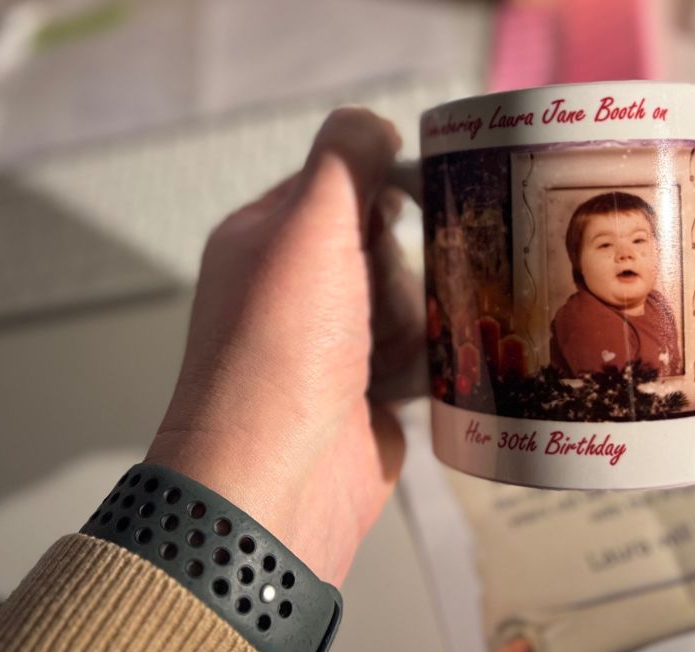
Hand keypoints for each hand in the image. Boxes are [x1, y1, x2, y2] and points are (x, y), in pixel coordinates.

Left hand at [145, 109, 424, 586]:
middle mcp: (298, 288)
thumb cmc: (283, 353)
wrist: (281, 483)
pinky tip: (412, 379)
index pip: (343, 181)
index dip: (385, 187)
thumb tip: (377, 125)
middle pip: (390, 241)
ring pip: (413, 296)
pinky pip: (424, 350)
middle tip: (371, 303)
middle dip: (398, 268)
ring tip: (384, 356)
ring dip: (414, 319)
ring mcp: (334, 343)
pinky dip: (427, 361)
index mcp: (267, 239)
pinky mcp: (370, 390)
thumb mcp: (307, 228)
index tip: (415, 204)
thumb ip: (345, 160)